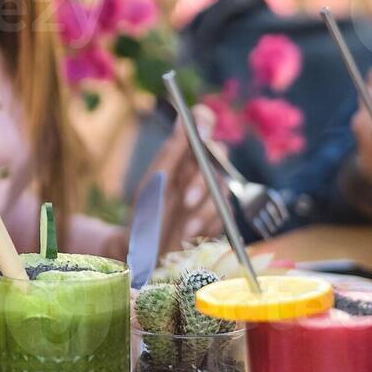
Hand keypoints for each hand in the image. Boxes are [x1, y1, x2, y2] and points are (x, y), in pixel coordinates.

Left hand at [143, 104, 232, 254]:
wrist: (146, 254)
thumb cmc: (146, 215)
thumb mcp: (153, 184)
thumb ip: (171, 152)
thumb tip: (184, 117)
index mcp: (183, 154)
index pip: (201, 125)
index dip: (204, 122)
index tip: (201, 133)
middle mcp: (201, 168)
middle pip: (217, 157)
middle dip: (202, 181)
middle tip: (186, 200)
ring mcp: (213, 192)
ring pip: (222, 189)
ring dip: (203, 211)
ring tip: (184, 230)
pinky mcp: (221, 215)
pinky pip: (225, 215)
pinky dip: (208, 226)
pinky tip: (191, 237)